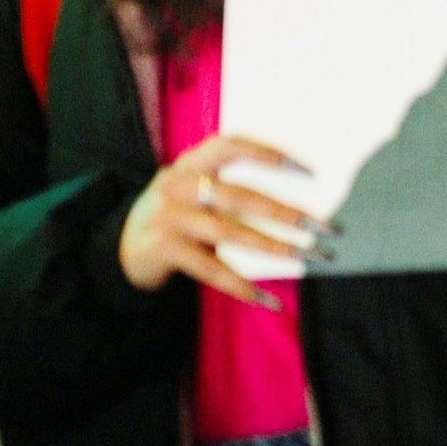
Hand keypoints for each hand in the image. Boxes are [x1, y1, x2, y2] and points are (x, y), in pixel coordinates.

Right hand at [118, 133, 320, 304]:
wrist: (119, 250)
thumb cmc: (175, 216)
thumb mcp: (192, 190)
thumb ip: (230, 188)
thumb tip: (295, 205)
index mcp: (189, 163)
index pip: (232, 145)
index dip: (269, 154)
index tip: (309, 172)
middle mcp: (177, 185)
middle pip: (242, 196)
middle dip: (289, 213)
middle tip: (327, 227)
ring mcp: (169, 217)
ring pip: (231, 233)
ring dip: (276, 247)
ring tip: (309, 258)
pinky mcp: (164, 250)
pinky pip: (211, 270)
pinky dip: (242, 286)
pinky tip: (270, 300)